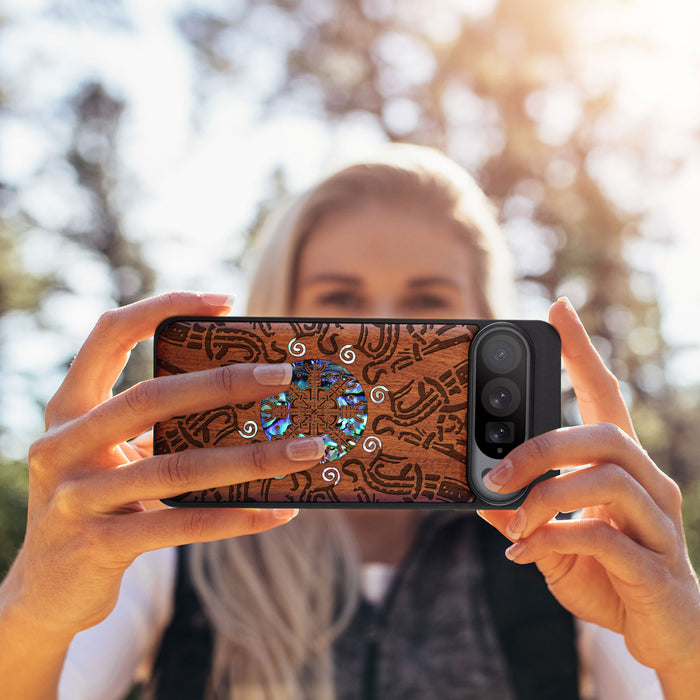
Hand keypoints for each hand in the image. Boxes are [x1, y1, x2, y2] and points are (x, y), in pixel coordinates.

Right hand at [3, 292, 324, 639]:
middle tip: (284, 375)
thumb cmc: (97, 504)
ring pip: (177, 468)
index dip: (162, 307)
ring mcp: (76, 497)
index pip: (108, 335)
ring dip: (252, 458)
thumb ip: (156, 427)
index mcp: (68, 409)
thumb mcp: (112, 456)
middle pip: (151, 397)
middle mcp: (62, 445)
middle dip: (224, 382)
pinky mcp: (98, 546)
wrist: (46, 590)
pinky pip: (182, 525)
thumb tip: (247, 400)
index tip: (224, 300)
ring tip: (306, 449)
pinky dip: (236, 517)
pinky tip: (279, 511)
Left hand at [478, 298, 699, 691]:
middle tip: (495, 472)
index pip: (605, 395)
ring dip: (545, 496)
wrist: (663, 635)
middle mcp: (649, 484)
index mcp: (622, 468)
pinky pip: (604, 537)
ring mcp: (659, 523)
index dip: (582, 352)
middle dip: (542, 447)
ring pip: (607, 479)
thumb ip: (522, 515)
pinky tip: (525, 554)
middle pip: (604, 434)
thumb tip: (480, 495)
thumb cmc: (609, 576)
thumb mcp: (552, 539)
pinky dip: (554, 539)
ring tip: (512, 522)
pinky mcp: (656, 566)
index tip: (558, 309)